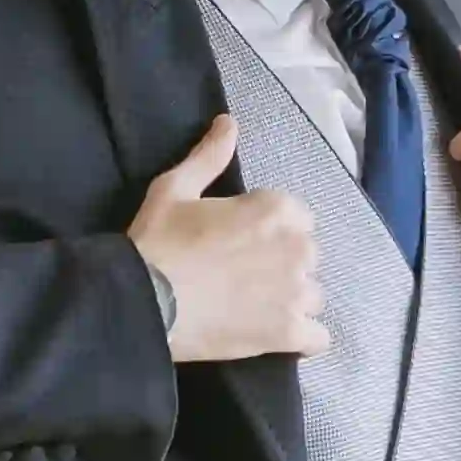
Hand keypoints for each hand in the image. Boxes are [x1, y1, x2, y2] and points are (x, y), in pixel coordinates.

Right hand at [129, 112, 328, 361]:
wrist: (143, 302)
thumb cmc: (158, 242)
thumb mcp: (175, 188)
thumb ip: (209, 156)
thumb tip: (228, 122)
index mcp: (278, 209)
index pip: (297, 218)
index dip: (269, 232)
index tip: (241, 245)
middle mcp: (297, 247)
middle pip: (306, 257)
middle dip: (281, 266)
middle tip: (242, 278)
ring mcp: (297, 293)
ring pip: (312, 296)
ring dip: (291, 302)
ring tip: (253, 309)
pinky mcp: (289, 333)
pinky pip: (317, 337)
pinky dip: (301, 337)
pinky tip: (275, 335)